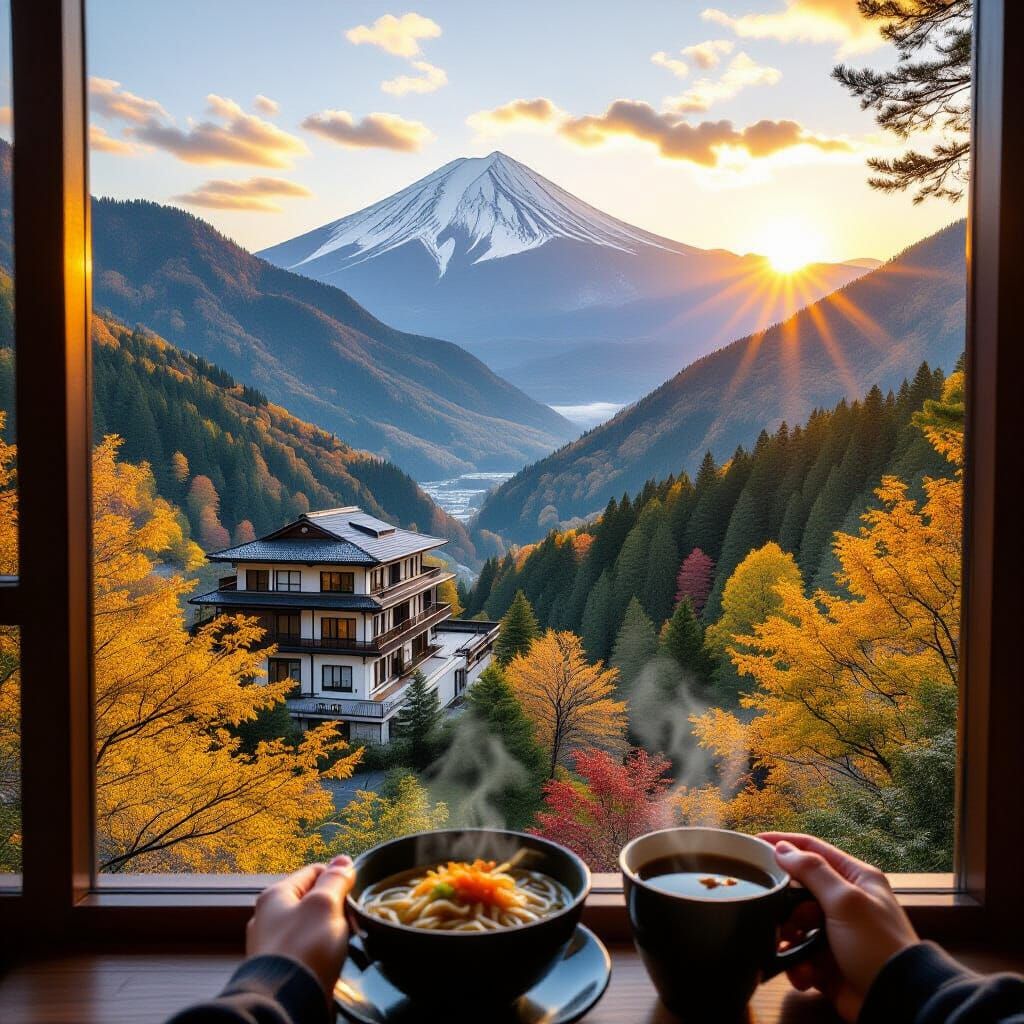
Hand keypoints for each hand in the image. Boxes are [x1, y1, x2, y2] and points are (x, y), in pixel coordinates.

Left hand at [246, 854, 355, 1005]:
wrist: (284, 1002)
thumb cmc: (303, 948)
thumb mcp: (324, 904)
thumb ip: (335, 880)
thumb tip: (343, 860)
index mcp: (275, 895)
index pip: (313, 872)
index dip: (336, 878)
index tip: (353, 891)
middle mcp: (268, 918)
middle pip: (310, 901)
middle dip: (334, 907)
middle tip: (350, 920)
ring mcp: (272, 945)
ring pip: (309, 928)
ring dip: (328, 932)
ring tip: (342, 942)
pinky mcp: (280, 969)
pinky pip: (305, 951)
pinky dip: (320, 953)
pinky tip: (330, 960)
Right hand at [759, 833, 918, 1021]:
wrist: (896, 1002)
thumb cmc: (876, 945)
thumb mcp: (845, 901)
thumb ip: (812, 871)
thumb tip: (782, 848)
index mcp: (856, 879)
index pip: (814, 850)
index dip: (784, 844)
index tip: (755, 843)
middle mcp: (846, 903)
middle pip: (799, 891)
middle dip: (787, 906)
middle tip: (784, 918)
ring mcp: (836, 934)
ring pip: (795, 925)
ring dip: (789, 939)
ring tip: (792, 949)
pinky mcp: (828, 963)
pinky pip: (800, 956)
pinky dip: (798, 966)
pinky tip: (806, 973)